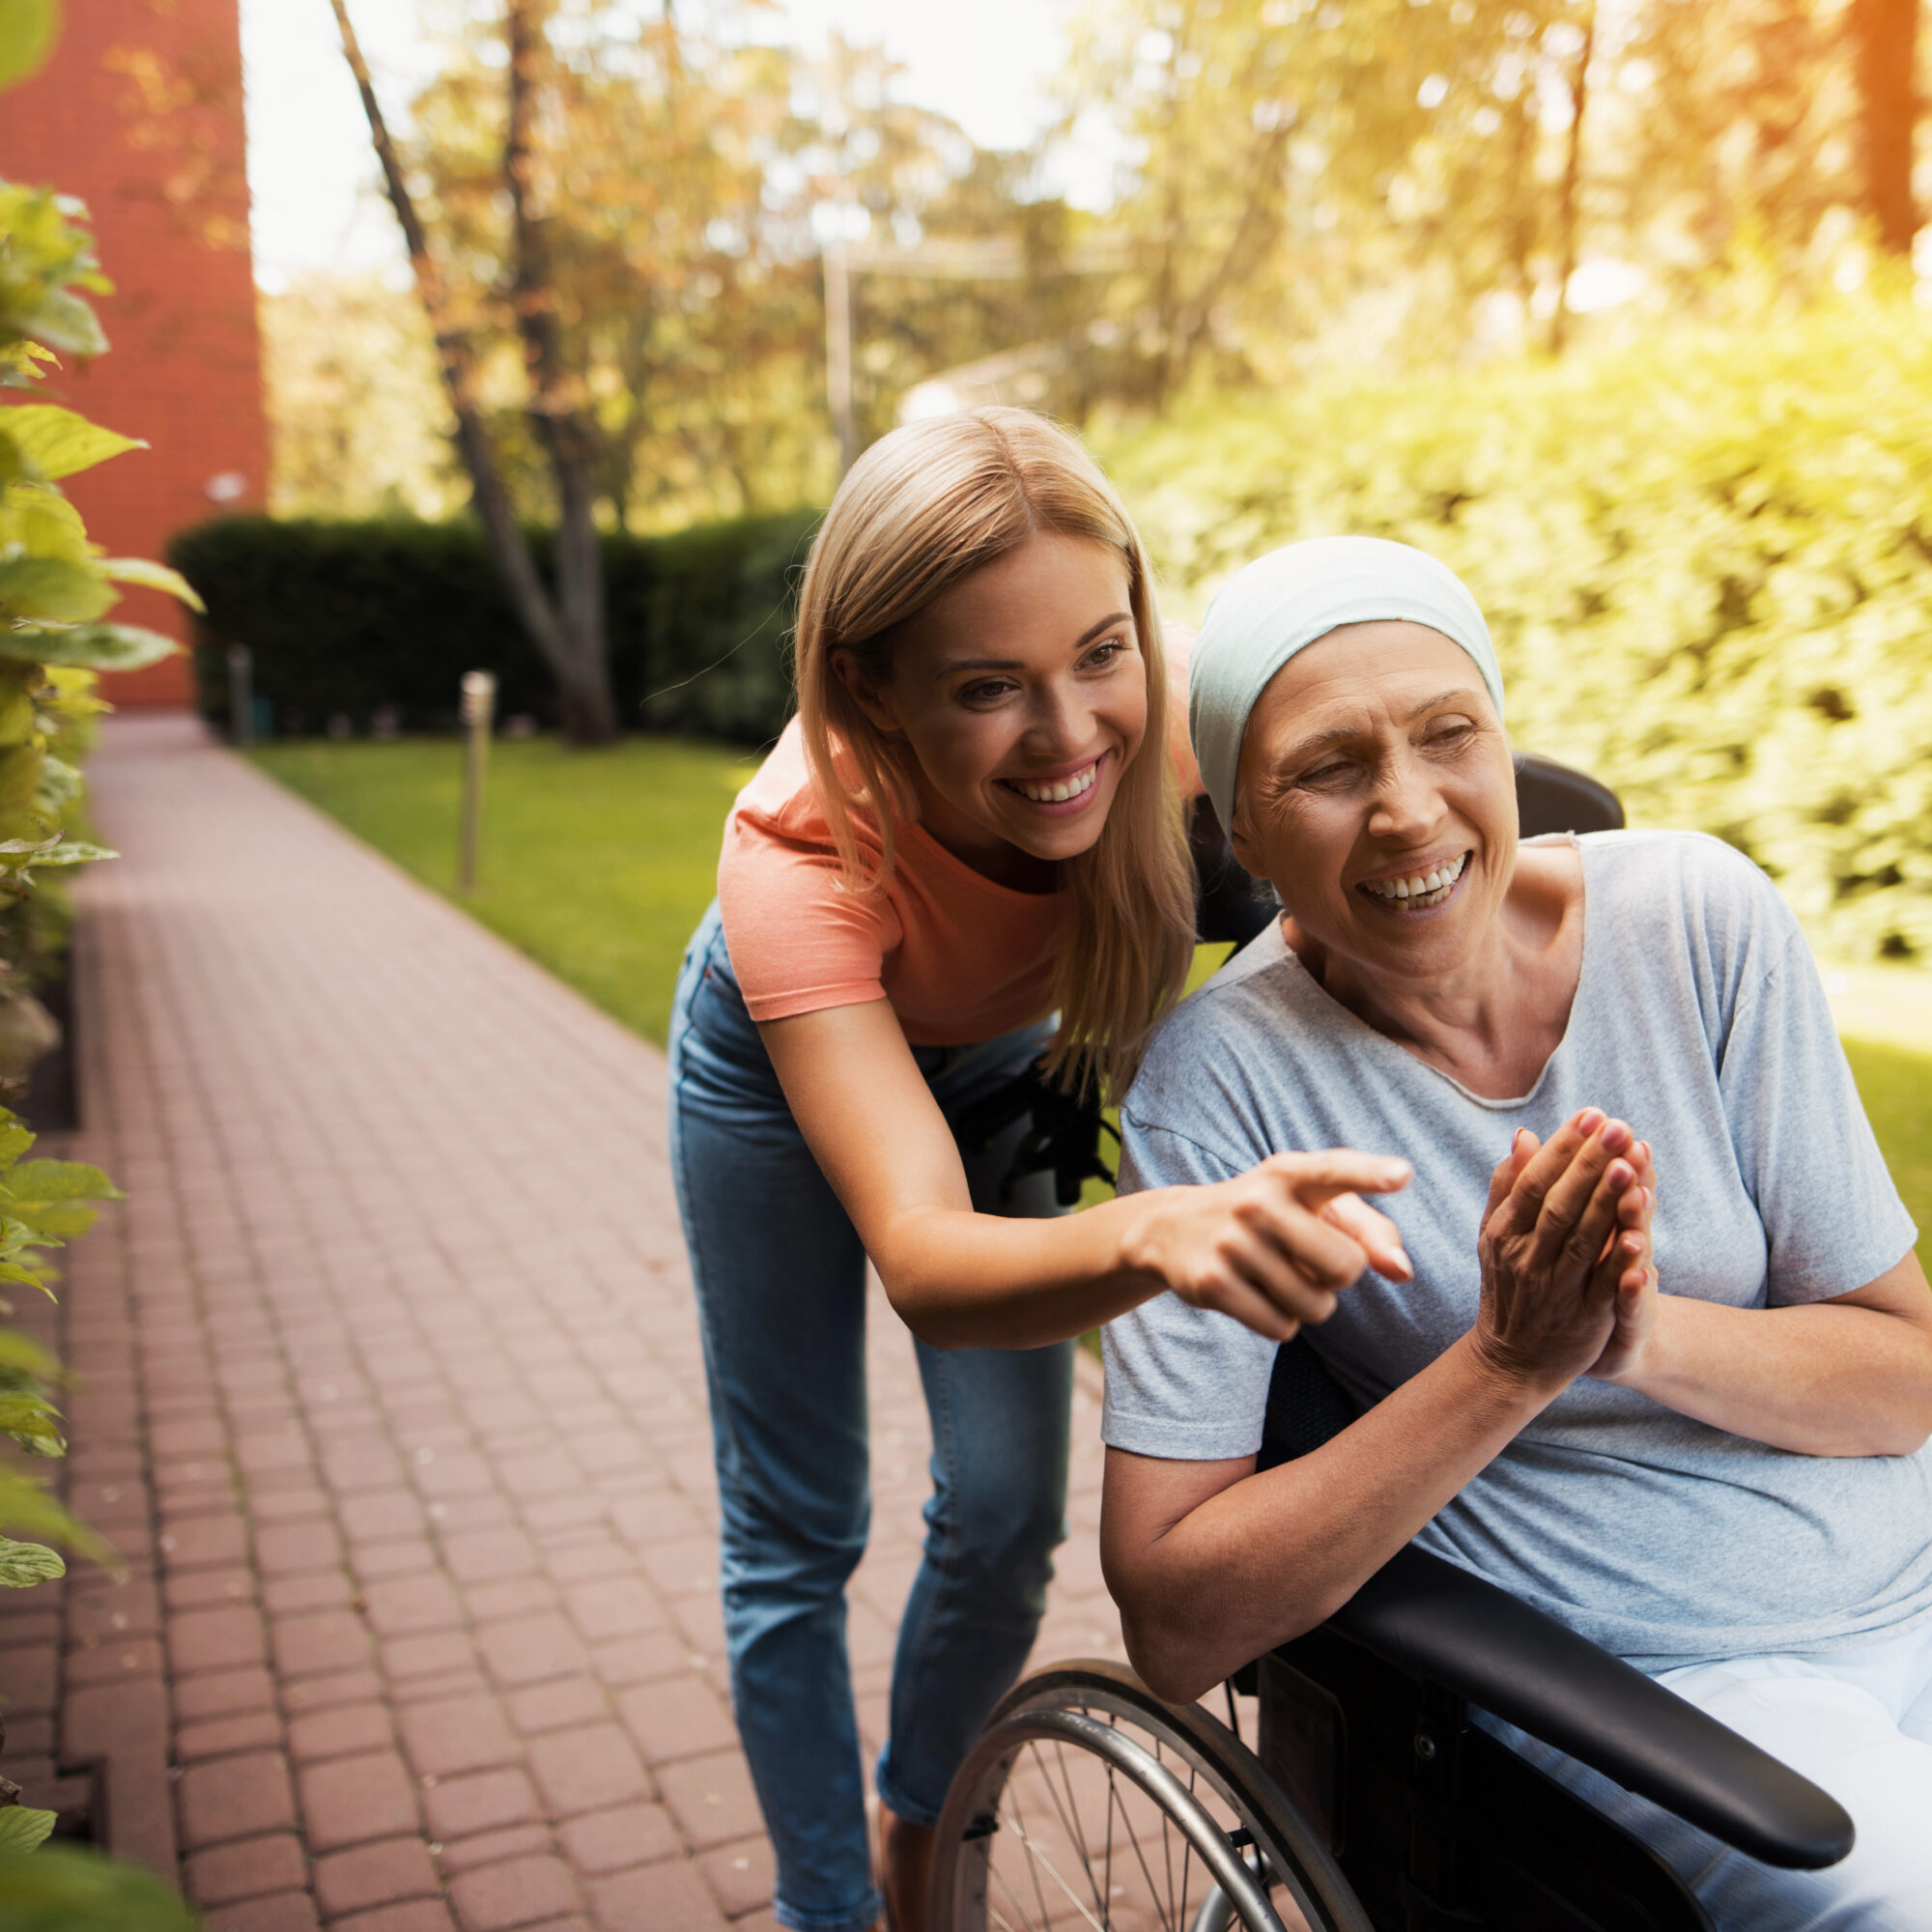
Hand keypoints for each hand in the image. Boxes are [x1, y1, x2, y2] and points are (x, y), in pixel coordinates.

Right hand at [1128, 1150, 1412, 1340]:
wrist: (1175, 1227)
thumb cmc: (1271, 1215)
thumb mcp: (1314, 1205)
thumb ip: (1370, 1231)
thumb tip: (1404, 1271)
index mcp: (1290, 1174)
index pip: (1334, 1170)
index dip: (1370, 1174)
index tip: (1403, 1175)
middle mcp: (1259, 1202)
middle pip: (1345, 1267)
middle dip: (1340, 1277)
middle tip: (1310, 1260)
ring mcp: (1232, 1242)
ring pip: (1316, 1306)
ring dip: (1310, 1303)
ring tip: (1279, 1275)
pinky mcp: (1212, 1282)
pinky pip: (1282, 1328)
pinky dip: (1280, 1322)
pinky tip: (1255, 1294)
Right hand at [1471, 1109, 1648, 1396]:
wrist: (1512, 1361)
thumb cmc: (1508, 1286)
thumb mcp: (1495, 1235)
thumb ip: (1509, 1186)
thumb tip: (1524, 1135)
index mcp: (1504, 1235)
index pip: (1534, 1182)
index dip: (1563, 1148)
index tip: (1591, 1115)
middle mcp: (1526, 1260)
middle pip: (1559, 1205)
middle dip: (1589, 1163)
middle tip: (1617, 1125)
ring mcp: (1555, 1291)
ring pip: (1582, 1241)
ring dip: (1606, 1201)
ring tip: (1629, 1161)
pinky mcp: (1585, 1319)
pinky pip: (1603, 1287)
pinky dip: (1619, 1262)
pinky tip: (1639, 1234)